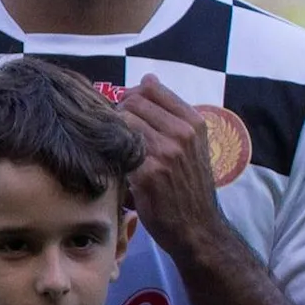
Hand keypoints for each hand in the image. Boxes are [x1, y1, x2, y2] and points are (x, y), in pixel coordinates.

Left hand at [113, 75, 226, 260]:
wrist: (197, 226)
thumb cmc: (187, 184)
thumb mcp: (190, 144)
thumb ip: (169, 113)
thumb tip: (147, 78)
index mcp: (193, 122)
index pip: (151, 88)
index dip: (130, 96)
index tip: (124, 111)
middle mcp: (182, 133)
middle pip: (131, 103)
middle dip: (115, 114)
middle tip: (112, 134)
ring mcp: (166, 152)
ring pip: (121, 124)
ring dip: (109, 134)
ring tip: (110, 150)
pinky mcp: (148, 174)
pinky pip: (117, 151)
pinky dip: (107, 153)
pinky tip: (109, 164)